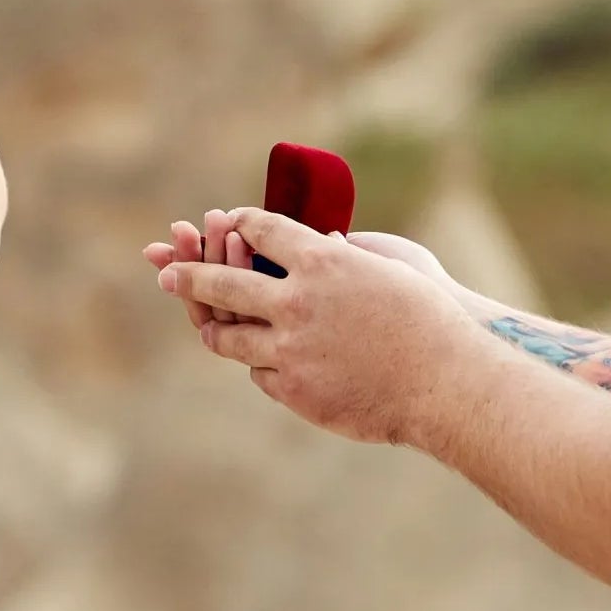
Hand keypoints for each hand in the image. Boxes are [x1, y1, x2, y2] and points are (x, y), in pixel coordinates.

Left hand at [154, 207, 485, 446]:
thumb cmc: (428, 319)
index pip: (260, 229)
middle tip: (166, 270)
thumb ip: (343, 257)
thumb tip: (321, 243)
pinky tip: (263, 359)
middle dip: (187, 273)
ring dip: (214, 328)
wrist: (444, 383)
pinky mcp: (294, 390)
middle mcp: (297, 302)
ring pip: (228, 337)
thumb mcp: (388, 268)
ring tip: (205, 324)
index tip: (227, 220)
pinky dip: (261, 363)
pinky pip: (260, 373)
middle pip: (222, 283)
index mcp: (321, 261)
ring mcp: (291, 349)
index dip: (239, 222)